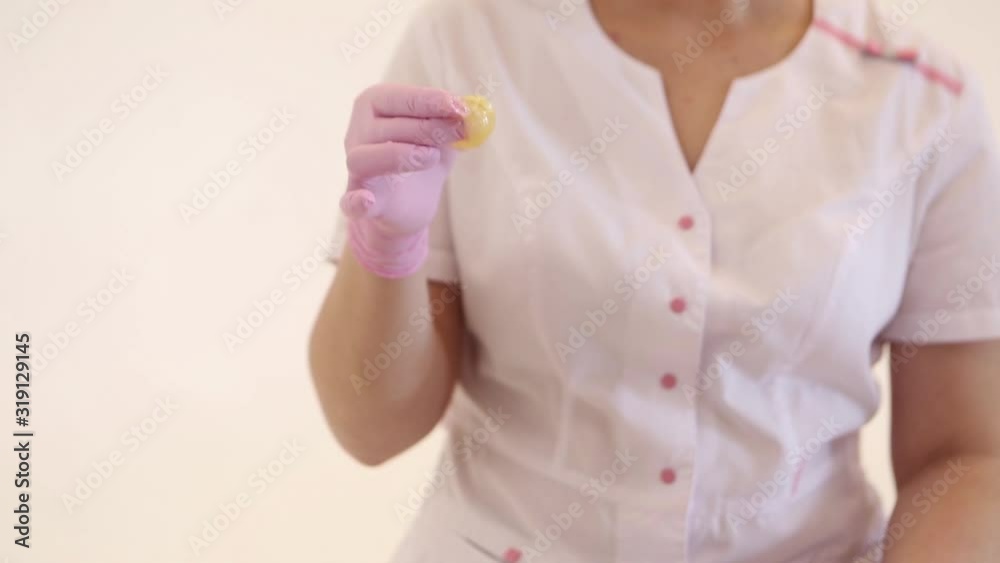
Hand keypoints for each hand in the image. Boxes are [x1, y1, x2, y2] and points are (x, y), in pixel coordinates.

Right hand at [340, 84, 467, 277]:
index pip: (396, 97)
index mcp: (374, 107)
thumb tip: (474, 115)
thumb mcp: (442, 139)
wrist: (409, 206)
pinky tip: (368, 201)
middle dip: (427, 127)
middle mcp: (358, 134)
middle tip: (459, 131)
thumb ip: (454, 125)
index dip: (429, 100)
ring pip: (363, 158)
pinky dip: (356, 201)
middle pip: (385, 126)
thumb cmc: (421, 161)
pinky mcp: (358, 201)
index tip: (460, 107)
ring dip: (399, 156)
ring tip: (432, 157)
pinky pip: (349, 202)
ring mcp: (354, 169)